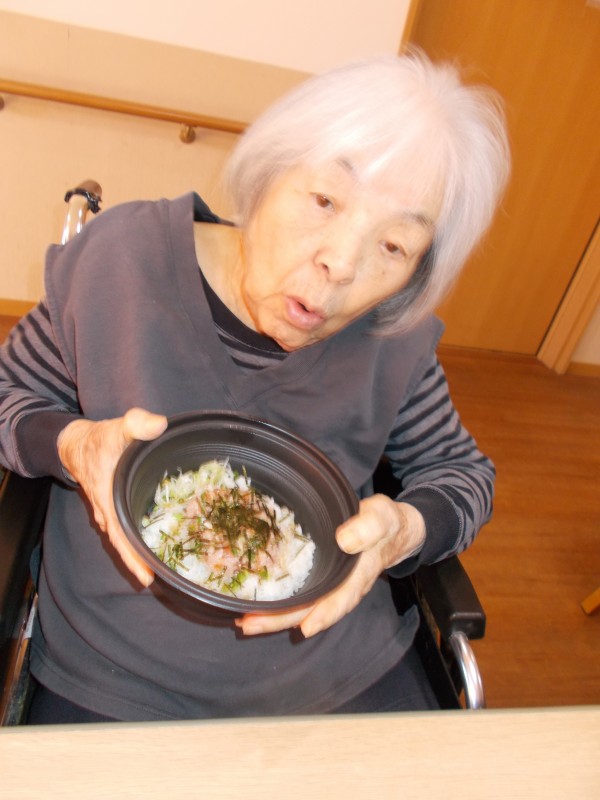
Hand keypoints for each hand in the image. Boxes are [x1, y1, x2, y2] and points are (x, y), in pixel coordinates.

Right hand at [57, 407, 167, 585]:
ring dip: (138, 553)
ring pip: (124, 539)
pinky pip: (125, 529)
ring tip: (160, 570)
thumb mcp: (119, 427)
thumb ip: (138, 424)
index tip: (146, 577)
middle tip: (159, 581)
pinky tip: (153, 546)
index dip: (132, 557)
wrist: (77, 443)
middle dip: (138, 563)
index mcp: (107, 499)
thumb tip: (159, 425)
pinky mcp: (113, 507)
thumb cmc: (99, 439)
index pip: (120, 536)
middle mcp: (106, 512)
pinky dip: (137, 540)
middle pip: (123, 545)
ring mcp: (109, 512)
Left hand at [235, 494, 425, 637]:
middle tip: (249, 625)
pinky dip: (277, 602)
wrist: (389, 529)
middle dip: (280, 620)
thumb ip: (368, 527)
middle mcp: (340, 586)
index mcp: (357, 575)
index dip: (323, 614)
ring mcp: (328, 584)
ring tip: (244, 621)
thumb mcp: (382, 517)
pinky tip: (254, 604)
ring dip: (273, 616)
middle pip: (311, 610)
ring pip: (301, 606)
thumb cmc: (385, 522)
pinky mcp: (318, 577)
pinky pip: (297, 594)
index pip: (340, 598)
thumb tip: (345, 541)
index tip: (304, 627)